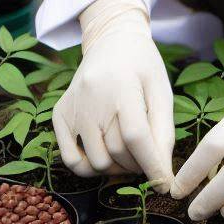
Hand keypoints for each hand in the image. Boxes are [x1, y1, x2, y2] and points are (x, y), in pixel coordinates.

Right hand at [52, 0, 174, 191]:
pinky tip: (105, 155)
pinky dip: (89, 168)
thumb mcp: (161, 89)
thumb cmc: (142, 65)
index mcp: (122, 86)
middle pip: (118, 152)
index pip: (136, 137)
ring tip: (129, 153)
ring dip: (117, 168)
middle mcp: (92, 98)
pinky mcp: (58, 115)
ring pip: (96, 162)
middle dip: (139, 165)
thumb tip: (163, 171)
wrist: (110, 39)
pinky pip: (70, 159)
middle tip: (148, 157)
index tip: (165, 184)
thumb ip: (163, 130)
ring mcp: (72, 107)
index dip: (153, 165)